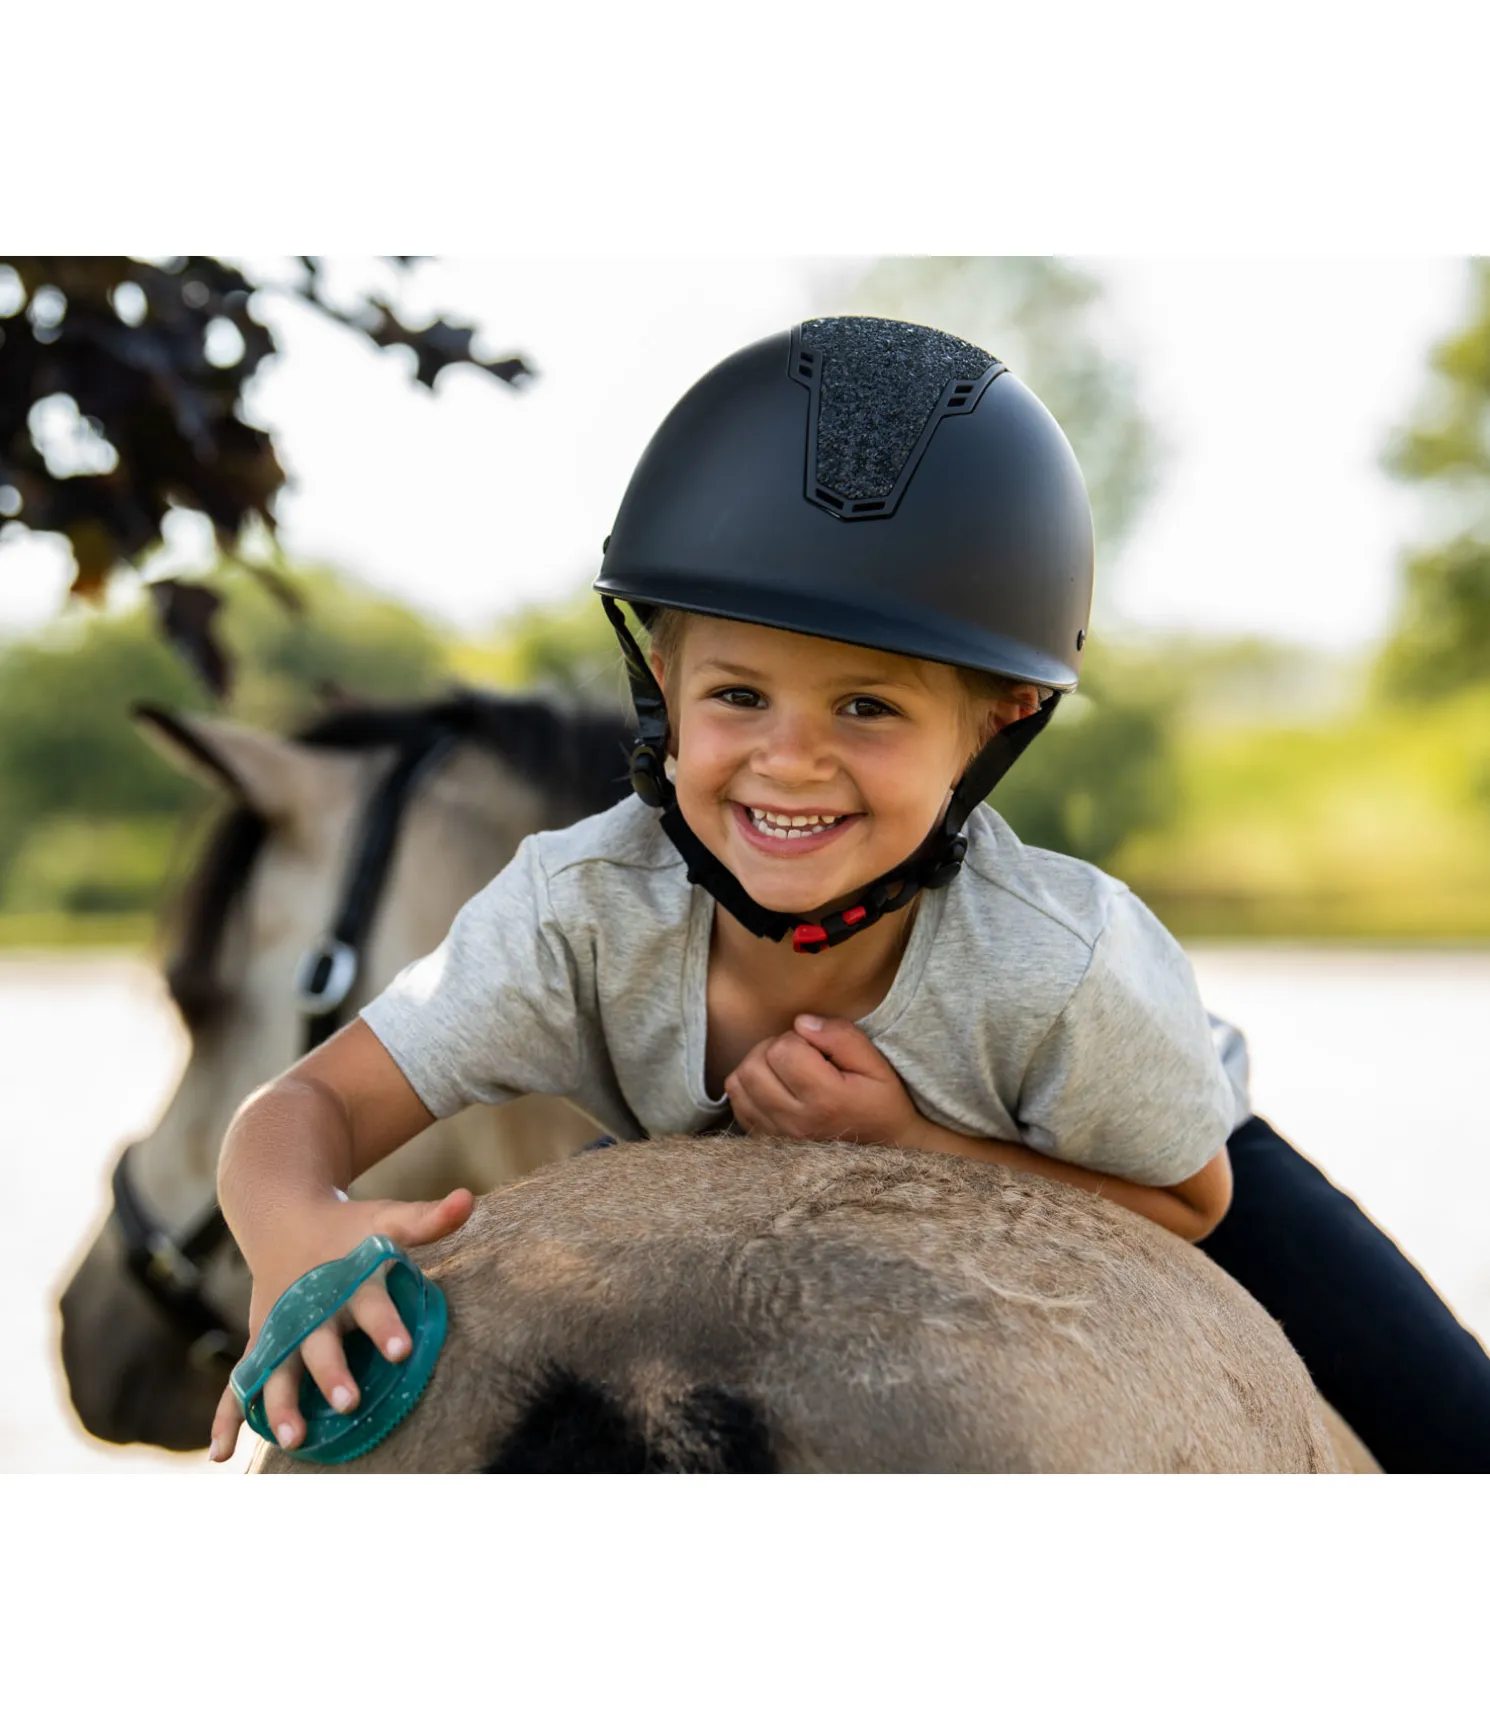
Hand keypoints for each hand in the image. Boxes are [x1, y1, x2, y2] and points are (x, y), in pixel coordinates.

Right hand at [208, 1186, 472, 1462]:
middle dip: (332, 1373)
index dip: (385, 1325)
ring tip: (294, 1437)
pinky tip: (222, 1455)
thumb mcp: (386, 1219)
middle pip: (320, 1344)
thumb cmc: (347, 1228)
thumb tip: (468, 1199)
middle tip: (349, 1402)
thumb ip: (427, 1219)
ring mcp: (278, 1330)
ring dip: (281, 1403)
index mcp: (345, 1280)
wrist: (283, 1215)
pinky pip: (238, 1384)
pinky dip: (227, 1417)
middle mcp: (310, 1309)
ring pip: (277, 1370)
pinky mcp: (259, 1344)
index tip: (402, 1350)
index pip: (370, 1303)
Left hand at [724, 1015, 920, 1147]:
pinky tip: (773, 1086)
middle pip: (754, 1065)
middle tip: (799, 1054)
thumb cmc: (881, 1103)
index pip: (783, 1050)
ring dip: (757, 1066)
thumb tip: (802, 1022)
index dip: (797, 1037)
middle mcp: (796, 1120)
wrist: (885, 1149)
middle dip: (773, 1048)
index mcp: (826, 1099)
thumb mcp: (876, 1065)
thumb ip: (842, 1037)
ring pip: (739, 1083)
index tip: (817, 1048)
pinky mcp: (766, 1140)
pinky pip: (737, 1104)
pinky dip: (749, 1088)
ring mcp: (777, 1135)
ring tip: (784, 1069)